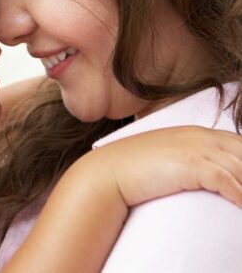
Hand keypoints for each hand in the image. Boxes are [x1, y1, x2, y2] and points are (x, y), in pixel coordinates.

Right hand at [81, 126, 241, 207]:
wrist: (109, 172)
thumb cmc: (135, 168)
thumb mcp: (166, 156)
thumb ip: (187, 158)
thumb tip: (203, 175)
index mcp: (197, 133)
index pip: (239, 143)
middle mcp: (201, 137)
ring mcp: (196, 149)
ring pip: (241, 167)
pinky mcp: (191, 164)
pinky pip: (227, 180)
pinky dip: (239, 194)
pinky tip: (241, 205)